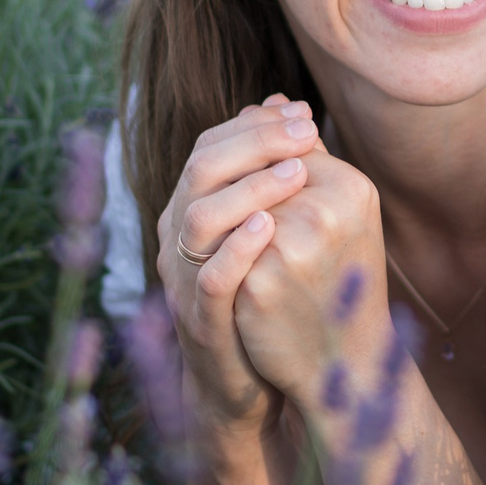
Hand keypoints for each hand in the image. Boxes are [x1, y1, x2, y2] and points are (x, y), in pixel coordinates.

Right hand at [157, 96, 318, 442]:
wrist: (251, 382)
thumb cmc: (264, 294)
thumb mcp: (270, 228)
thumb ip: (273, 171)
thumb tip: (288, 103)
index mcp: (191, 211)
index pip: (210, 147)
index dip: (254, 125)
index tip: (304, 113)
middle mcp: (177, 241)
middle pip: (199, 171)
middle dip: (255, 144)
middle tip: (308, 133)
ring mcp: (183, 283)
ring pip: (196, 220)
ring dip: (249, 188)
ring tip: (298, 171)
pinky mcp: (200, 325)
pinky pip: (208, 280)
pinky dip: (236, 248)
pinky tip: (270, 226)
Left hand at [233, 152, 392, 409]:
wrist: (346, 359)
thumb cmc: (342, 278)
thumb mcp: (342, 214)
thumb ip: (307, 159)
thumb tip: (270, 102)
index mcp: (352, 187)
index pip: (287, 142)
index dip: (255, 144)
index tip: (238, 153)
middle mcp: (325, 211)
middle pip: (255, 168)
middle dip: (232, 167)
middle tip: (210, 173)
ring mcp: (289, 248)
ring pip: (232, 203)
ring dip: (220, 204)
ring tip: (212, 211)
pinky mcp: (257, 283)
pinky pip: (220, 246)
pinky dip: (215, 243)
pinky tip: (208, 246)